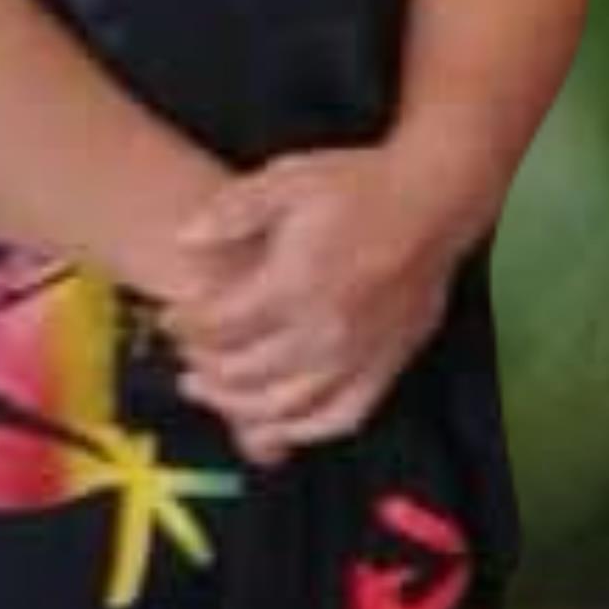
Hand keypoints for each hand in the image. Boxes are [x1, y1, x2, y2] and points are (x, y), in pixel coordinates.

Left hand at [157, 143, 474, 462]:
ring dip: (238, 407)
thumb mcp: (288, 179)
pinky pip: (339, 417)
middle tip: (186, 357)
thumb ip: (232, 212)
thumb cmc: (360, 185)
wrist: (436, 198)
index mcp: (293, 283)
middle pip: (242, 373)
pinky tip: (279, 422)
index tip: (172, 318)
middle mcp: (323, 329)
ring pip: (283, 406)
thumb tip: (182, 240)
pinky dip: (303, 430)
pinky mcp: (387, 365)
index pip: (218, 326)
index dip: (184, 326)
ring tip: (213, 392)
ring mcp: (358, 354)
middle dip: (204, 368)